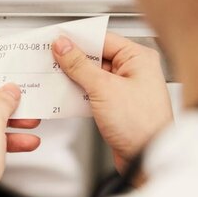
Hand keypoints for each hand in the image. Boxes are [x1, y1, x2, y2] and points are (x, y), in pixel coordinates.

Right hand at [52, 33, 173, 171]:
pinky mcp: (117, 104)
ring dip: (74, 77)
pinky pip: (94, 91)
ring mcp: (126, 88)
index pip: (102, 39)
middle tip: (50, 59)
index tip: (56, 40)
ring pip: (93, 75)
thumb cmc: (140, 124)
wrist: (146, 157)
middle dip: (73, 60)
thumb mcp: (103, 88)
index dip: (77, 39)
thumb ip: (80, 65)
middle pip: (96, 56)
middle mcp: (134, 70)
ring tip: (55, 77)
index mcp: (138, 58)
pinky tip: (66, 94)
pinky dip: (79, 92)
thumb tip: (64, 46)